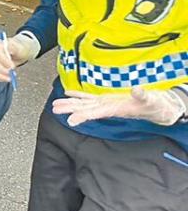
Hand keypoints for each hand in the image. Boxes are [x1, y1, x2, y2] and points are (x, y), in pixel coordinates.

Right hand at [0, 33, 38, 82]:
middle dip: (2, 70)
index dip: (5, 62)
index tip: (13, 67)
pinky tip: (5, 79)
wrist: (19, 53)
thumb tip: (10, 49)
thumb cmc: (19, 50)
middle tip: (11, 74)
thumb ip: (15, 48)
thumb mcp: (20, 47)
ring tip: (10, 78)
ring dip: (0, 76)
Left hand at [52, 87, 187, 126]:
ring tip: (55, 104)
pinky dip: (78, 95)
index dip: (82, 117)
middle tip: (54, 109)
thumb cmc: (153, 105)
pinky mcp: (106, 99)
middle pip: (84, 109)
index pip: (94, 114)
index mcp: (114, 109)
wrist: (156, 108)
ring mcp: (105, 103)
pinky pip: (89, 97)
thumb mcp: (150, 100)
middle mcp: (106, 108)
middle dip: (69, 109)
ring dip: (69, 103)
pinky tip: (68, 92)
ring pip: (83, 104)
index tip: (70, 121)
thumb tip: (137, 90)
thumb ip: (143, 95)